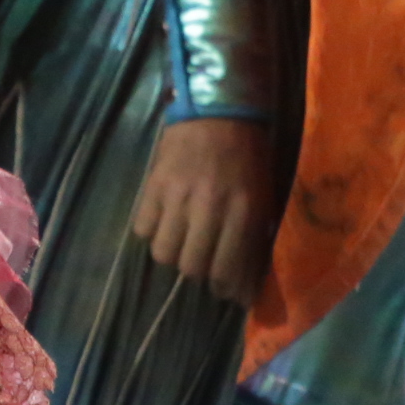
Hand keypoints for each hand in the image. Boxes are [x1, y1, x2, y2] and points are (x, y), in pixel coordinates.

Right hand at [131, 117, 276, 302]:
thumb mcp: (263, 195)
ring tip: (182, 247)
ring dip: (174, 256)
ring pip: (163, 253)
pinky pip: (142, 228)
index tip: (230, 294)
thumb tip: (246, 281)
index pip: (228, 269)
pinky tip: (163, 225)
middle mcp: (208, 206)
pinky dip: (152, 233)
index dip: (228, 290)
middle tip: (205, 269)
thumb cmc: (248, 156)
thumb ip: (254, 236)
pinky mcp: (153, 184)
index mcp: (242, 210)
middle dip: (199, 276)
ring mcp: (177, 195)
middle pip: (191, 267)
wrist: (217, 110)